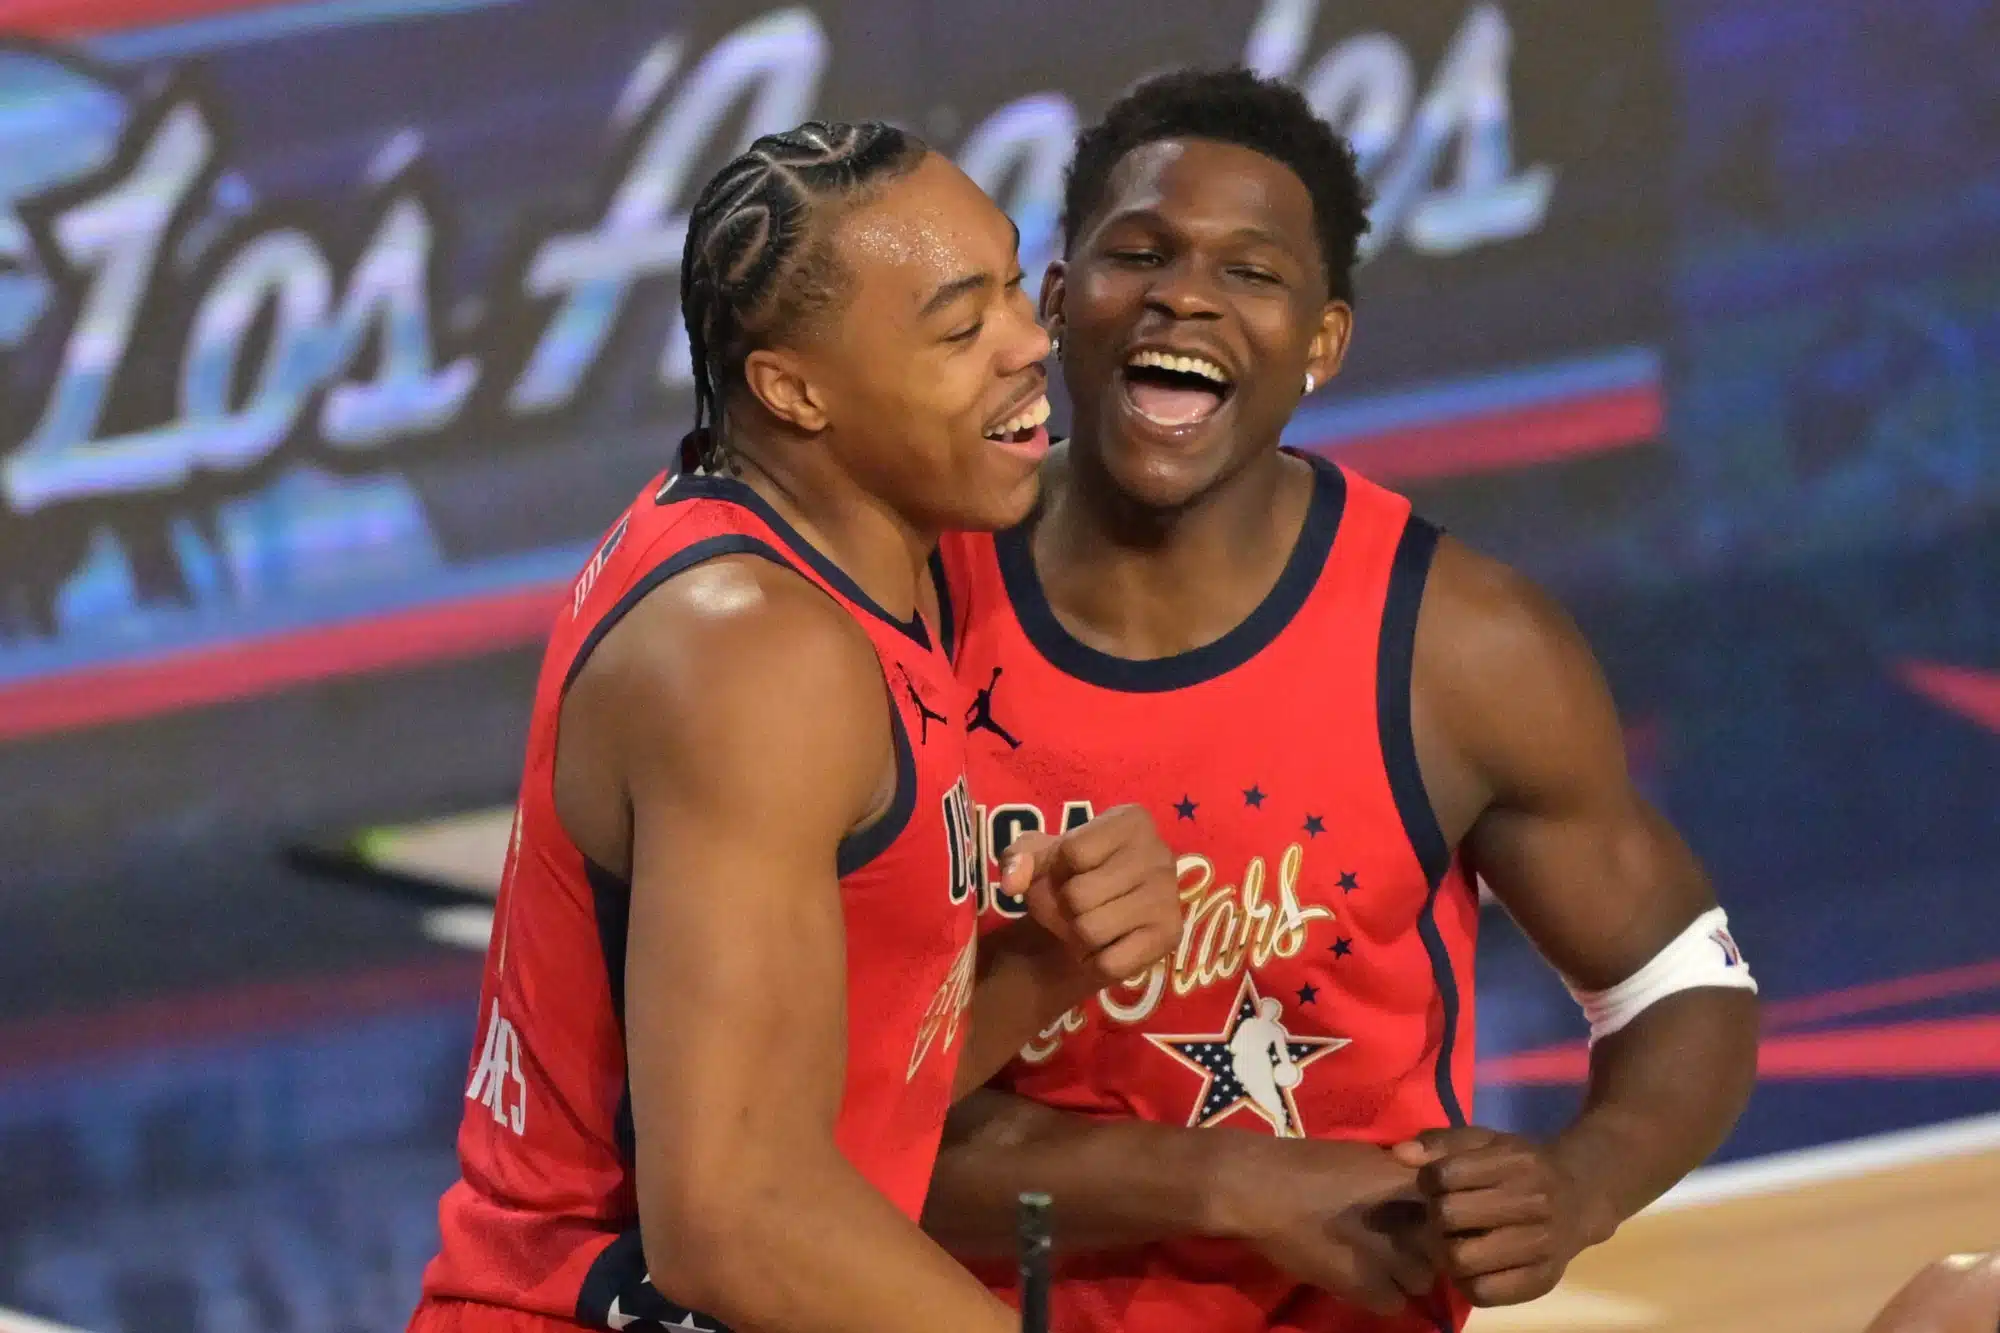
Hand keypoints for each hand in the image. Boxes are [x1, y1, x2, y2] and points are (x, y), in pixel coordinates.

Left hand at [999, 804, 1181, 986]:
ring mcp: (1168, 896)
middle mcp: (1160, 852)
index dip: (1055, 870)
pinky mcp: (1170, 936)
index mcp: (1132, 819)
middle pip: (1078, 895)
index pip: (1072, 852)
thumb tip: (1012, 883)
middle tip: (1076, 906)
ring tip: (1088, 924)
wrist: (1098, 913)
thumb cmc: (1069, 874)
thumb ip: (1016, 859)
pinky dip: (1094, 963)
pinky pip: (1111, 963)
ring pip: (1090, 930)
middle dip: (1063, 907)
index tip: (1068, 872)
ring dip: (1075, 936)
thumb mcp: (1036, 856)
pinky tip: (1105, 947)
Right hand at [1204, 1131, 1437, 1317]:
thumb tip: (1422, 1188)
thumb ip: (1401, 1174)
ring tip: (1378, 1265)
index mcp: (1412, 1184)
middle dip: (1425, 1250)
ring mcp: (1390, 1255)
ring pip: (1421, 1281)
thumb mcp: (1366, 1157)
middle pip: (1442, 1250)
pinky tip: (1360, 1280)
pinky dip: (1380, 1296)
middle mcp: (1410, 1220)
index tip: (1421, 1222)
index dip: (1440, 1222)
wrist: (1262, 1187)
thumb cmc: (1307, 1164)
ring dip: (1404, 1276)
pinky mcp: (1365, 1285)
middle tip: (1398, 1245)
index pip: (1453, 1213)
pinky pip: (1392, 1304)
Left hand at [1391, 1127, 1611, 1306]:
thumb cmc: (1521, 1166)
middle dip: (1434, 1216)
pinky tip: (1472, 1266)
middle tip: (1443, 1217)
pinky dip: (1466, 1282)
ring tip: (1455, 1241)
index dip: (1428, 1181)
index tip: (1435, 1184)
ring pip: (1461, 1259)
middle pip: (1448, 1216)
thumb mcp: (1485, 1142)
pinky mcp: (1541, 1281)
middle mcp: (1533, 1202)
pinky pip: (1483, 1293)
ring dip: (1446, 1252)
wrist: (1581, 1196)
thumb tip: (1400, 1154)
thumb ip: (1441, 1142)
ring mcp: (1541, 1245)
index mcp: (1515, 1161)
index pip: (1443, 1175)